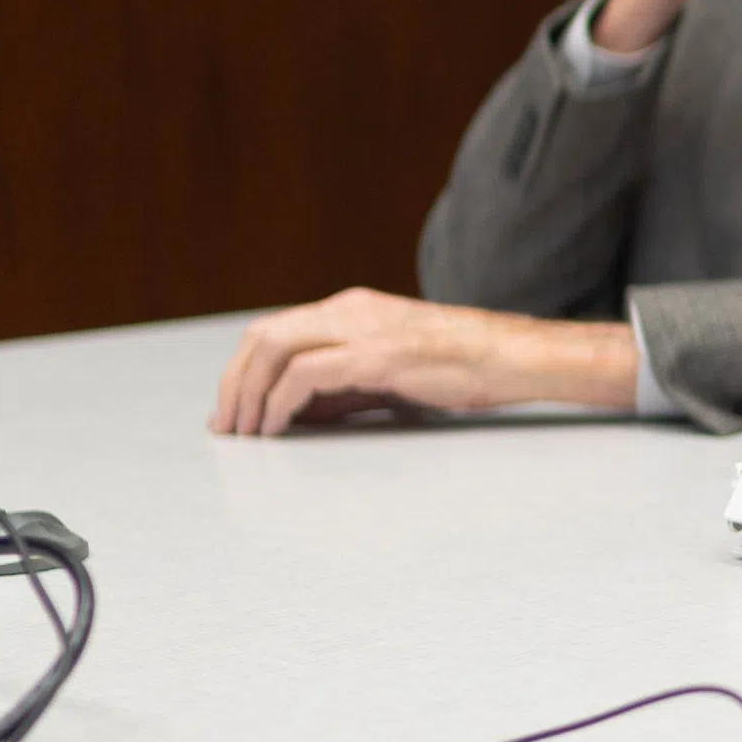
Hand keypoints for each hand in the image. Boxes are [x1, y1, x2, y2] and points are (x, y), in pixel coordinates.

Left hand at [209, 289, 636, 434]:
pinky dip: (279, 401)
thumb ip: (342, 389)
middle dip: (233, 382)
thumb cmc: (465, 368)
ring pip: (274, 348)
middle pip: (262, 335)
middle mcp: (350, 310)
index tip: (233, 410)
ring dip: (247, 393)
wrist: (515, 356)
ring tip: (244, 432)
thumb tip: (294, 415)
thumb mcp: (391, 374)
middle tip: (226, 426)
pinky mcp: (376, 354)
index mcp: (353, 309)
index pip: (275, 330)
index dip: (242, 370)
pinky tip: (276, 427)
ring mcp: (362, 328)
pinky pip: (304, 374)